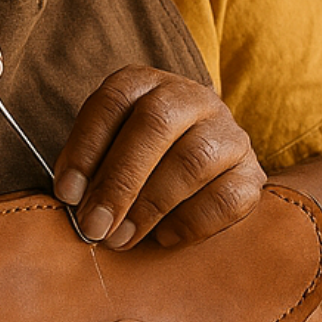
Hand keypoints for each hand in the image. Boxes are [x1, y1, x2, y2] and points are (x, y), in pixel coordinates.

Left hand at [52, 67, 265, 248]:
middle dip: (120, 181)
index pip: (114, 101)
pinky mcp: (252, 172)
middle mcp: (191, 97)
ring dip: (151, 206)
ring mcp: (228, 132)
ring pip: (194, 160)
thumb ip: (93, 166)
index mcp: (147, 83)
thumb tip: (75, 201)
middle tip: (95, 225)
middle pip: (157, 124)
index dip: (86, 147)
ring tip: (122, 238)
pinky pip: (227, 198)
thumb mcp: (111, 147)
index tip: (68, 193)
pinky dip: (191, 223)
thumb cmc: (142, 161)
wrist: (206, 169)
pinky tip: (165, 237)